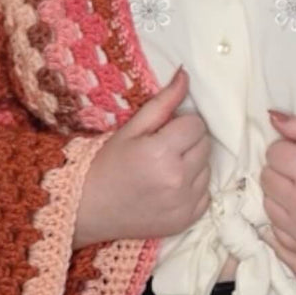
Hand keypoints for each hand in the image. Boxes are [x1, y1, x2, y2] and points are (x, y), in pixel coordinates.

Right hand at [74, 67, 210, 246]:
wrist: (88, 210)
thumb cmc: (106, 164)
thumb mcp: (131, 129)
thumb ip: (163, 102)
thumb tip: (186, 75)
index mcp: (162, 152)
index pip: (197, 124)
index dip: (182, 123)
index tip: (165, 130)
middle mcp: (178, 179)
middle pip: (205, 145)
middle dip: (189, 141)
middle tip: (164, 147)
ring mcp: (184, 203)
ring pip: (207, 168)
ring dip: (193, 164)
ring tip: (166, 168)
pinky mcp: (187, 220)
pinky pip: (206, 194)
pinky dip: (193, 188)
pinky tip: (170, 187)